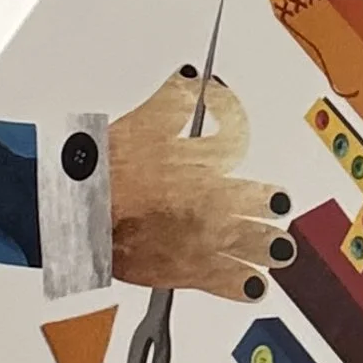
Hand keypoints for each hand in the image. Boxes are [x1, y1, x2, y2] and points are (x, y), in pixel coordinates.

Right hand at [109, 70, 291, 298]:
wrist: (81, 213)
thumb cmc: (106, 172)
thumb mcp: (142, 124)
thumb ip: (172, 99)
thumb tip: (192, 77)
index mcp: (203, 163)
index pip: (240, 145)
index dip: (238, 135)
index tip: (238, 135)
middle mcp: (212, 202)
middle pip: (261, 204)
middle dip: (270, 205)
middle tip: (278, 206)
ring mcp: (204, 239)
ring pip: (255, 244)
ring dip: (270, 245)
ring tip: (281, 249)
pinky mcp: (190, 271)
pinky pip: (230, 282)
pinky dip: (247, 284)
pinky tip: (257, 284)